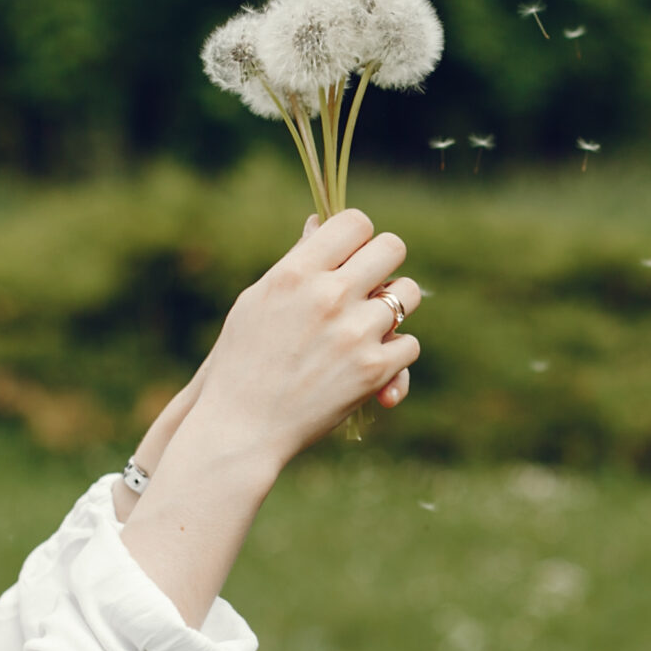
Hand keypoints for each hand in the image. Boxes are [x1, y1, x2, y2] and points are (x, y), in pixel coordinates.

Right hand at [191, 209, 423, 468]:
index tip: (353, 255)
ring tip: (372, 325)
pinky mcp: (372, 371)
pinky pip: (409, 345)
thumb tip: (318, 223)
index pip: (355, 223)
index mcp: (295, 273)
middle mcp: (328, 296)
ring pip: (408, 295)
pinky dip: (394, 355)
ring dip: (395, 309)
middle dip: (384, 264)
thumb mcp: (257, 301)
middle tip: (371, 285)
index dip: (360, 237)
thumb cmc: (241, 363)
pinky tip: (371, 364)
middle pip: (392, 248)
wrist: (240, 427)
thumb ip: (295, 263)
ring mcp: (354, 333)